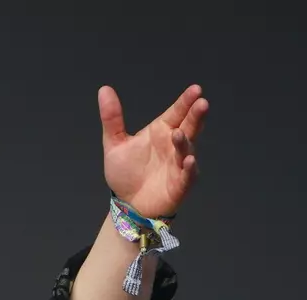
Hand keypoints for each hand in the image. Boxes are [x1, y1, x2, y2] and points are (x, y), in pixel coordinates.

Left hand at [99, 83, 208, 218]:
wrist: (128, 204)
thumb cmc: (126, 173)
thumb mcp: (115, 144)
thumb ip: (112, 118)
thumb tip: (104, 89)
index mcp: (162, 131)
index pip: (177, 112)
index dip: (185, 102)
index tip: (195, 89)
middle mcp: (174, 145)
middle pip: (189, 127)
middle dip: (196, 116)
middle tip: (202, 103)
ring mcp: (179, 164)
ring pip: (187, 150)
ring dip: (185, 142)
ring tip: (179, 134)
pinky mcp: (180, 184)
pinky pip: (187, 175)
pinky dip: (189, 168)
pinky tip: (187, 160)